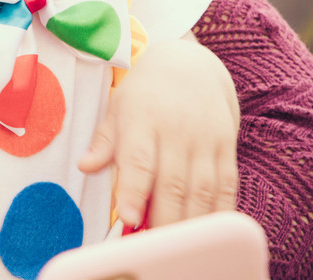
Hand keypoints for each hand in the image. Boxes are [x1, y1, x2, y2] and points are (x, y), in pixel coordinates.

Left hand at [78, 34, 239, 228]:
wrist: (191, 65)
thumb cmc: (146, 93)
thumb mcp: (119, 108)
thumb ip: (104, 141)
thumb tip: (85, 166)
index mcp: (143, 118)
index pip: (139, 158)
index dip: (133, 190)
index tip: (128, 217)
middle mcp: (177, 129)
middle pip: (172, 182)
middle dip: (162, 219)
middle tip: (151, 245)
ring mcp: (205, 138)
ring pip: (202, 189)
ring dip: (190, 223)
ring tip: (176, 247)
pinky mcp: (227, 146)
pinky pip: (227, 186)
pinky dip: (219, 213)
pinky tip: (207, 232)